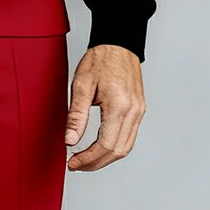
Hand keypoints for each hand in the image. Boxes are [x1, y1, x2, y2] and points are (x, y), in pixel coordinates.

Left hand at [65, 44, 144, 170]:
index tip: (72, 163)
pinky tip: (99, 148)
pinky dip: (114, 148)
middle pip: (117, 151)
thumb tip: (70, 141)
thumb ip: (76, 116)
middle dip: (95, 163)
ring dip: (106, 158)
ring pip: (125, 147)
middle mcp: (133, 111)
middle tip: (76, 165)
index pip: (105, 145)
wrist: (118, 44)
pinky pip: (129, 137)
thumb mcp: (81, 86)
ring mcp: (139, 112)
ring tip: (86, 160)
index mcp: (119, 106)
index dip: (87, 159)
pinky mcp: (139, 110)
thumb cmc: (99, 61)